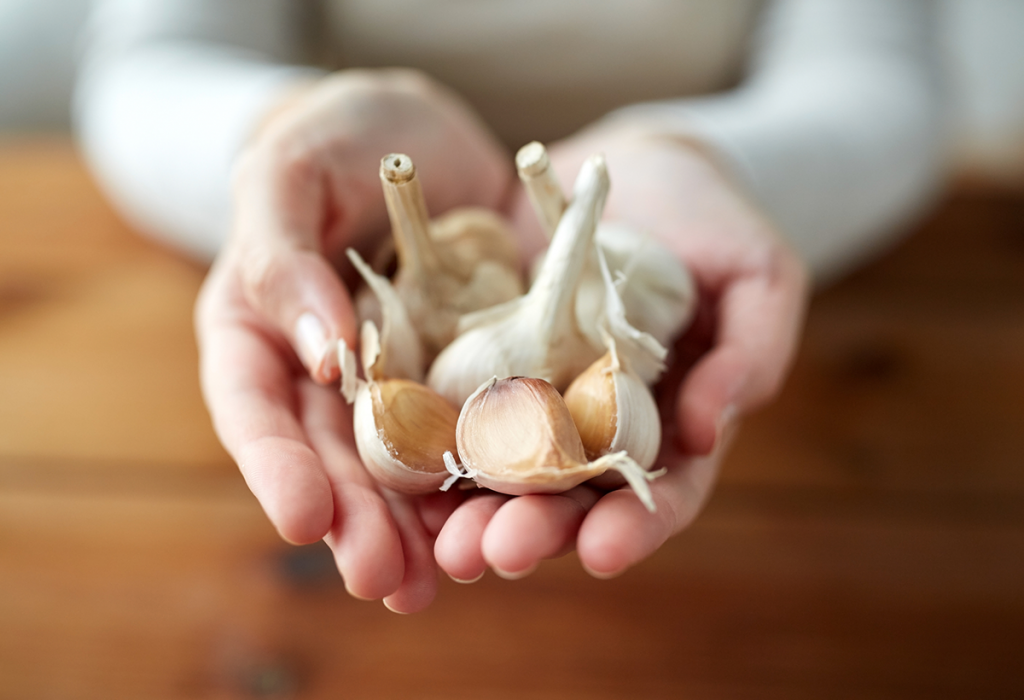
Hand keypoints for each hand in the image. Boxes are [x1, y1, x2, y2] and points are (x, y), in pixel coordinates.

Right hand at [195, 69, 510, 610]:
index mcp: (262, 331)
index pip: (255, 408)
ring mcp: (402, 380)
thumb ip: (283, 254)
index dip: (275, 467)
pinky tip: (499, 524)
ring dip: (417, 529)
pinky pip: (477, 431)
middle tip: (380, 579)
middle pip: (335, 458)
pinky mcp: (468, 375)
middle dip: (356, 522)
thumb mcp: (292, 169)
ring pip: (404, 466)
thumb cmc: (337, 137)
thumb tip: (321, 354)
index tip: (303, 519)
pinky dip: (485, 481)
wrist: (424, 139)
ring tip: (432, 583)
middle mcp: (328, 374)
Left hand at [434, 124, 808, 580]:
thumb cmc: (713, 223)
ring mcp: (533, 398)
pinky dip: (426, 442)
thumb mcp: (757, 276)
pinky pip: (450, 406)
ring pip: (500, 470)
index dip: (636, 525)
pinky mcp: (480, 363)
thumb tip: (706, 433)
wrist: (630, 170)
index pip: (660, 491)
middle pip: (568, 496)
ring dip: (470, 511)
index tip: (604, 551)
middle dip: (535, 530)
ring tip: (441, 541)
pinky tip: (399, 470)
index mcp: (667, 422)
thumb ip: (750, 351)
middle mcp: (594, 426)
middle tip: (496, 554)